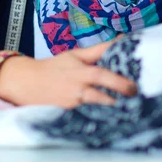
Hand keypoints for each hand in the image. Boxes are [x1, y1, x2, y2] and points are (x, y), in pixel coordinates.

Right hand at [0, 40, 136, 107]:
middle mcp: (77, 89)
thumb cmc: (55, 66)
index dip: (118, 80)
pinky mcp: (67, 115)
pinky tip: (110, 121)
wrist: (27, 83)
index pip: (102, 75)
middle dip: (117, 99)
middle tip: (134, 100)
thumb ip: (99, 49)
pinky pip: (85, 118)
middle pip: (100, 95)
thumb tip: (121, 39)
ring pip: (93, 109)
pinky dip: (97, 119)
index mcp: (81, 72)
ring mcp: (72, 104)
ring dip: (109, 110)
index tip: (134, 85)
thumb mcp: (76, 54)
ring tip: (127, 112)